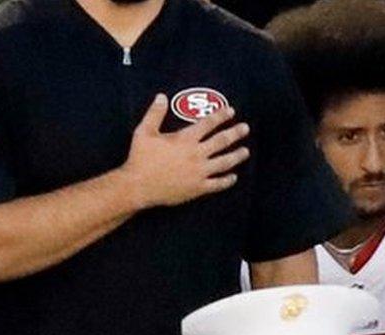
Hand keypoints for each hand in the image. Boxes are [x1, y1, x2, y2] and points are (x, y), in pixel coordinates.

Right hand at [121, 94, 251, 208]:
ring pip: (224, 162)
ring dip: (237, 156)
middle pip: (222, 141)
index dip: (221, 116)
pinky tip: (233, 177)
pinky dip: (227, 181)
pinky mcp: (198, 188)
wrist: (138, 186)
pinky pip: (217, 184)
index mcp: (186, 139)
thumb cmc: (140, 158)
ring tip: (246, 151)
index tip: (231, 111)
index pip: (208, 124)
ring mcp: (200, 172)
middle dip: (235, 133)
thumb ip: (154, 113)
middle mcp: (197, 154)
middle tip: (246, 128)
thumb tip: (161, 96)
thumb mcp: (144, 132)